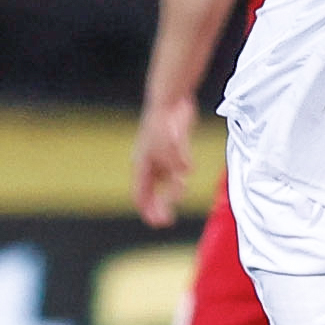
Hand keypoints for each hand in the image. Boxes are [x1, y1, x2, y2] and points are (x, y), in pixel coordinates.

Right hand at [131, 96, 194, 227]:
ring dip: (169, 192)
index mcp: (142, 165)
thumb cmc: (164, 124)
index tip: (158, 223)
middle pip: (150, 191)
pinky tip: (183, 178)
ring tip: (177, 196)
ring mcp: (159, 156)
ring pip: (163, 181)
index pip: (140, 195)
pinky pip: (173, 169)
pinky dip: (177, 178)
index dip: (148, 210)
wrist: (170, 101)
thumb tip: (184, 177)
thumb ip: (177, 166)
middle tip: (167, 221)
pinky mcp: (171, 149)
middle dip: (157, 206)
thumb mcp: (171, 148)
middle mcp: (149, 164)